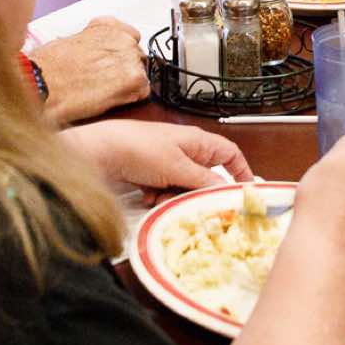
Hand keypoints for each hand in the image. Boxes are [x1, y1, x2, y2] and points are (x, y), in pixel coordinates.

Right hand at [30, 18, 148, 123]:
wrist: (42, 83)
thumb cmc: (47, 67)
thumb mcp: (71, 42)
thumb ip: (94, 45)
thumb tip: (99, 58)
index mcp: (106, 26)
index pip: (130, 37)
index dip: (120, 56)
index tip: (112, 65)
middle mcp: (122, 37)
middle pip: (137, 58)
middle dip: (124, 71)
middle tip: (103, 84)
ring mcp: (130, 56)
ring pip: (141, 75)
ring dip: (127, 85)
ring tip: (102, 93)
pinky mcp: (134, 78)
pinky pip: (143, 92)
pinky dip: (129, 98)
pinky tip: (108, 100)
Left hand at [64, 119, 252, 190]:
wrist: (99, 154)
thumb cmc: (138, 149)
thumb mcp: (178, 167)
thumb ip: (205, 181)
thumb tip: (228, 191)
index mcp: (197, 141)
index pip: (230, 154)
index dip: (240, 171)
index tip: (245, 191)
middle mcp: (185, 152)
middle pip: (207, 178)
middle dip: (200, 192)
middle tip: (194, 202)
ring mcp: (168, 164)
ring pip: (186, 189)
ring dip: (177, 197)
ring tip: (162, 197)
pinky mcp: (152, 176)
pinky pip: (167, 193)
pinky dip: (161, 197)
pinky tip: (148, 195)